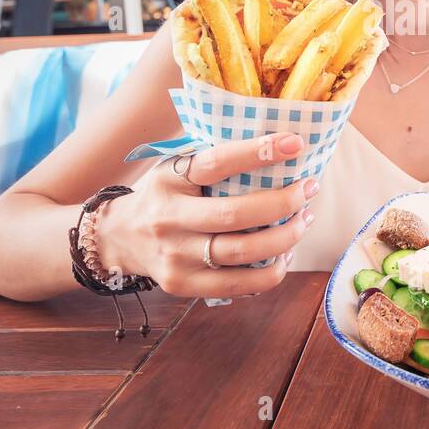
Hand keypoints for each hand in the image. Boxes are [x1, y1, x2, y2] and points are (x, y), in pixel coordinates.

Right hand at [95, 131, 316, 297]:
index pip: (217, 163)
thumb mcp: (176, 167)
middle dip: (283, 202)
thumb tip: (277, 144)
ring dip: (285, 237)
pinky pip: (238, 284)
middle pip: (234, 214)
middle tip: (309, 188)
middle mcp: (169, 218)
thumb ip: (214, 158)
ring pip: (241, 252)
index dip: (258, 152)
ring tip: (305, 220)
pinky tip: (286, 255)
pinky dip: (270, 272)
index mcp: (169, 179)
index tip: (295, 143)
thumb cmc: (165, 194)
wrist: (119, 237)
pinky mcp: (182, 285)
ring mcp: (174, 255)